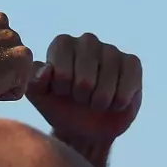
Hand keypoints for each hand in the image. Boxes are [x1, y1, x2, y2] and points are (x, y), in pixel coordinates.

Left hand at [27, 33, 142, 150]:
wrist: (86, 126)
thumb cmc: (60, 107)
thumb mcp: (40, 97)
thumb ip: (34, 82)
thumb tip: (48, 71)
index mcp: (62, 44)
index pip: (61, 73)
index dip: (62, 91)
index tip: (62, 92)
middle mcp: (87, 41)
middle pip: (85, 81)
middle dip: (81, 98)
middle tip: (80, 98)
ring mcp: (111, 49)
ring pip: (105, 87)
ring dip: (99, 103)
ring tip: (95, 100)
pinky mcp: (132, 62)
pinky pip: (126, 88)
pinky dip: (118, 103)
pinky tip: (113, 101)